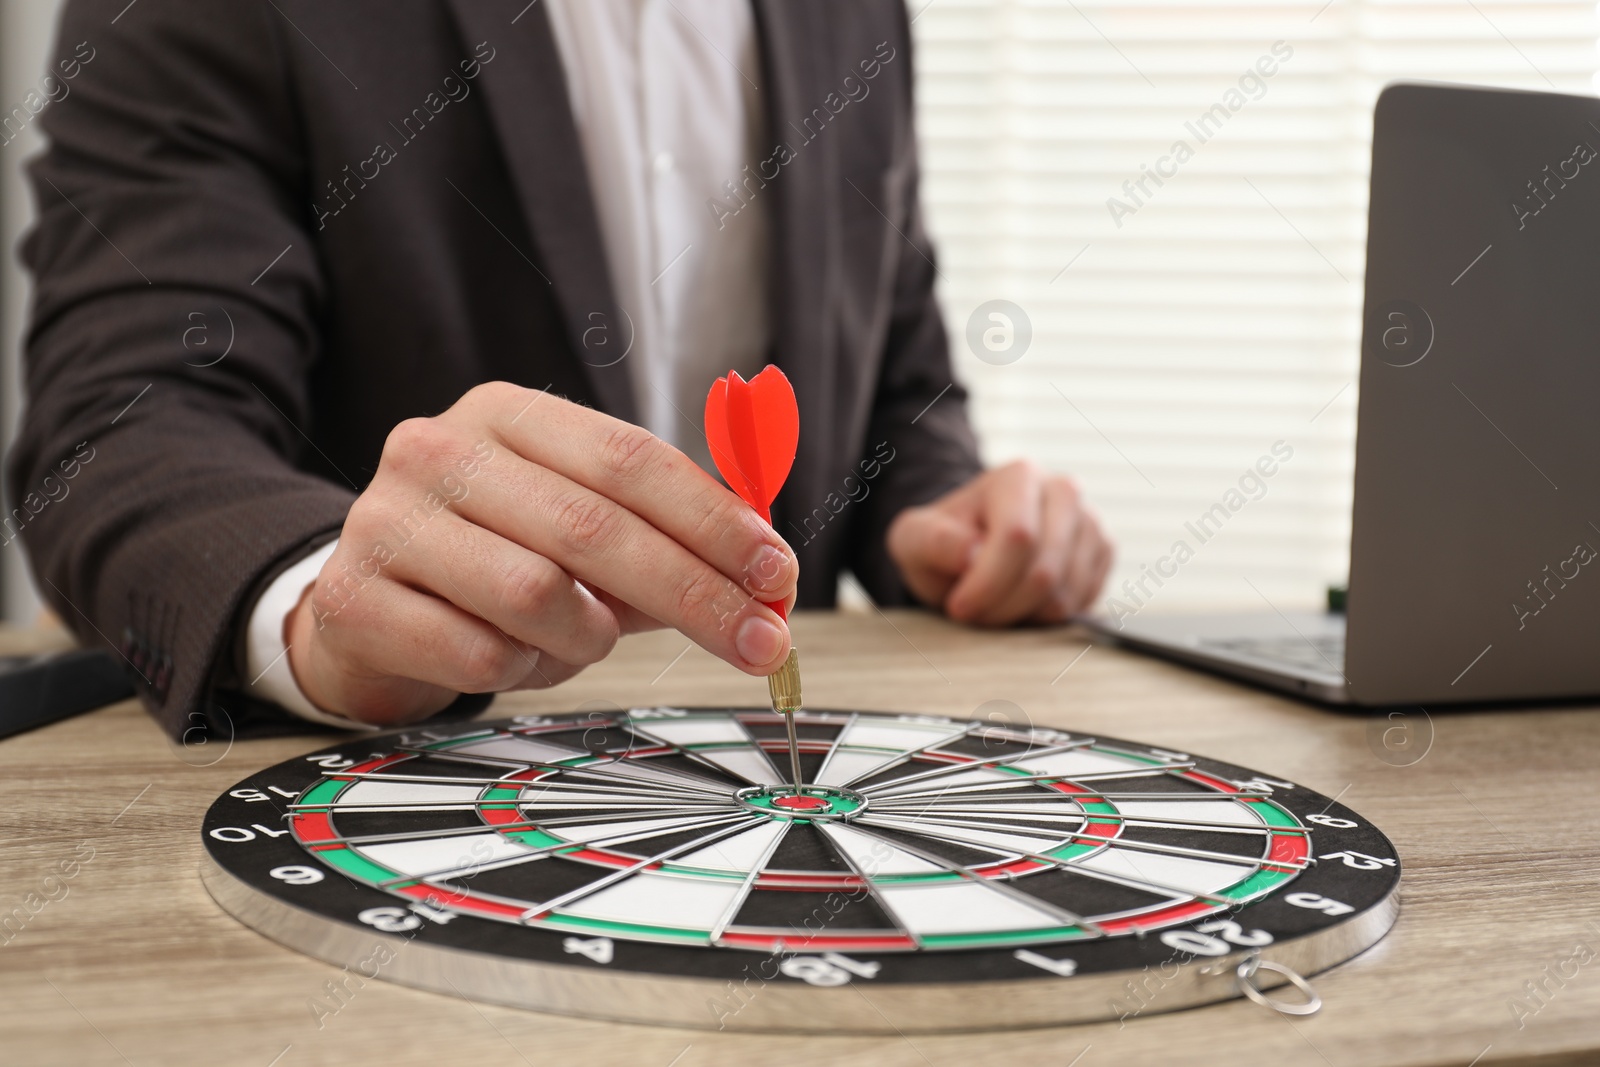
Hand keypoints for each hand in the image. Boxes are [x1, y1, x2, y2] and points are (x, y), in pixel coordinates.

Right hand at [285, 383, 796, 725]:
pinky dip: (518, 671)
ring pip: (535, 594)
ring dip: (585, 637)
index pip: (630, 458)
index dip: (714, 520)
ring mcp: (385, 520)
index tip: (776, 573)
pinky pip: (477, 655)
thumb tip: (764, 580)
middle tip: (758, 642)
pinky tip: (508, 657)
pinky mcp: (352, 598)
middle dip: (694, 593)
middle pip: (594, 526)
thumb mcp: (577, 536)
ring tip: (578, 640)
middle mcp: (439, 450)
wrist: (360, 609)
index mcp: (508, 416)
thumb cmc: (488, 568)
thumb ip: (664, 542)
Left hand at [885, 460, 1111, 625]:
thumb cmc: (943, 542)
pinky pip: (1081, 605)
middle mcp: (1064, 491)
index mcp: (1019, 476)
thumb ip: (934, 541)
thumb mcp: (915, 539)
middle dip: (1002, 606)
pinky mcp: (1103, 554)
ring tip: (993, 604)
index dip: (988, 583)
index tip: (958, 607)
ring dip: (1022, 616)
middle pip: (1045, 572)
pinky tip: (1021, 602)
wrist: (973, 546)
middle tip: (972, 613)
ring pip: (1065, 595)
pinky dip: (1046, 617)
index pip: (1018, 537)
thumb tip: (971, 553)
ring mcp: (1090, 522)